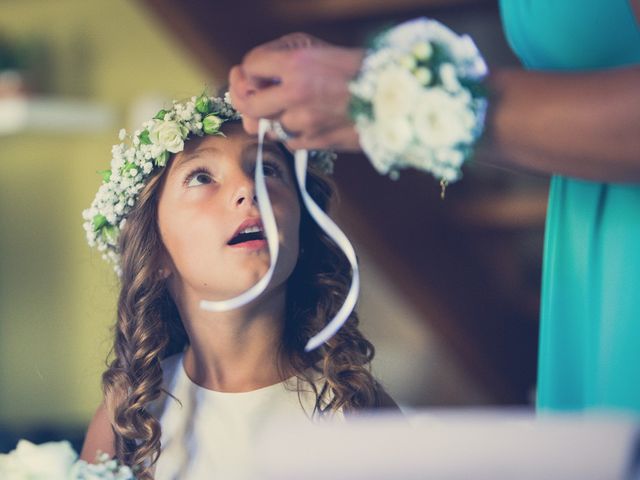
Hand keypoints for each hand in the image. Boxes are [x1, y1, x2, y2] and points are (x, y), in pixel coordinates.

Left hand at [229, 32, 364, 150]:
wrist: (394, 99)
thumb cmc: (360, 70)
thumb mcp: (320, 49)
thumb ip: (284, 57)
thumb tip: (256, 73)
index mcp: (297, 64)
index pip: (251, 66)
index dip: (249, 69)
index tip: (251, 72)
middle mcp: (296, 94)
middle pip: (248, 104)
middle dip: (245, 98)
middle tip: (249, 95)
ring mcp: (304, 122)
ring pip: (269, 126)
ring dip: (275, 118)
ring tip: (291, 108)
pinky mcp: (315, 142)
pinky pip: (289, 142)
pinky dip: (294, 134)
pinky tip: (308, 122)